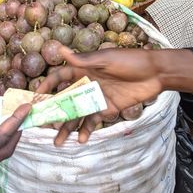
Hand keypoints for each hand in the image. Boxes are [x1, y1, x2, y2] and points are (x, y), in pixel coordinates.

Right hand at [37, 46, 164, 144]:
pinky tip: (81, 139)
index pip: (60, 78)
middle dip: (54, 113)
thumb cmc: (130, 61)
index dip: (47, 87)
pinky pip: (94, 121)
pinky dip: (86, 130)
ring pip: (77, 114)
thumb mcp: (106, 59)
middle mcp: (87, 83)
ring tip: (57, 142)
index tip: (35, 99)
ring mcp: (97, 97)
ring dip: (68, 127)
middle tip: (42, 127)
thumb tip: (60, 50)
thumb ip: (83, 60)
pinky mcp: (108, 108)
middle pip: (66, 99)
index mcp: (84, 69)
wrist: (156, 73)